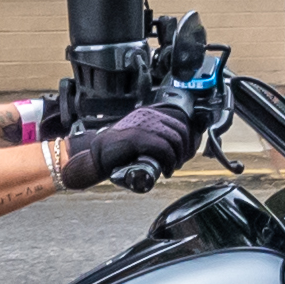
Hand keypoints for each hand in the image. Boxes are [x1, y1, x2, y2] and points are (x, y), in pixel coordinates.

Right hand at [55, 90, 205, 193]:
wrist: (96, 156)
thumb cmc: (119, 151)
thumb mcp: (141, 139)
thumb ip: (156, 137)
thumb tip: (178, 147)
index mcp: (150, 113)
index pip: (180, 122)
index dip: (188, 140)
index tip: (185, 154)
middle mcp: (148, 116)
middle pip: (181, 130)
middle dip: (185, 150)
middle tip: (178, 164)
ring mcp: (142, 125)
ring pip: (175, 139)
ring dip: (178, 157)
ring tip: (171, 168)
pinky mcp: (137, 137)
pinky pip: (164, 148)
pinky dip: (169, 161)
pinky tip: (166, 170)